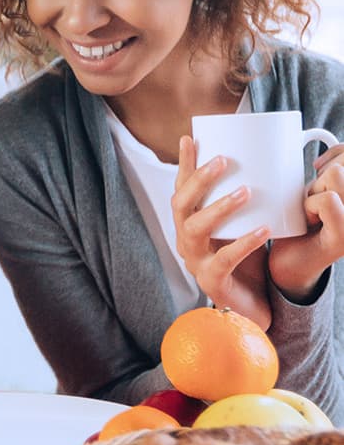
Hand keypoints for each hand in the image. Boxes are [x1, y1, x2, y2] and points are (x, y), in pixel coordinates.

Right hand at [172, 136, 271, 328]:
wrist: (250, 304)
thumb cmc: (246, 261)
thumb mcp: (240, 226)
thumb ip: (244, 203)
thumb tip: (265, 165)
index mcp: (188, 224)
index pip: (181, 189)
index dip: (183, 165)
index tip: (189, 139)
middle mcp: (184, 240)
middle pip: (180, 205)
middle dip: (198, 181)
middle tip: (222, 160)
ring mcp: (195, 261)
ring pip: (196, 229)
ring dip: (219, 208)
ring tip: (245, 191)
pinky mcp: (212, 280)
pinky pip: (225, 259)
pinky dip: (244, 242)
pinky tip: (263, 229)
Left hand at [267, 142, 343, 299]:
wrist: (287, 263)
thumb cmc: (295, 221)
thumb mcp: (309, 189)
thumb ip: (319, 168)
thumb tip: (300, 135)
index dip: (339, 152)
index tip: (318, 167)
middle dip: (324, 174)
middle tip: (311, 198)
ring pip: (336, 176)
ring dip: (313, 190)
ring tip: (309, 212)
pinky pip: (329, 200)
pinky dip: (311, 206)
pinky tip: (309, 223)